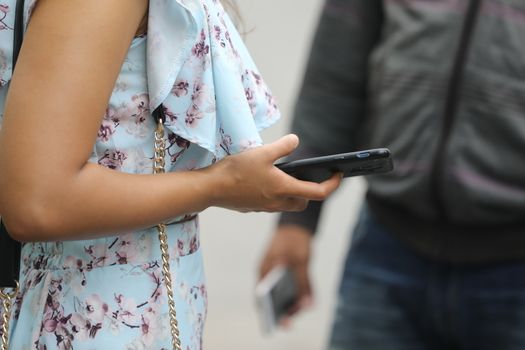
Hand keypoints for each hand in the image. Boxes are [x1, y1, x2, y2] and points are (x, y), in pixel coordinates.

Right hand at [208, 134, 341, 212]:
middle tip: (310, 177)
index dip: (332, 184)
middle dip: (310, 192)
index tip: (338, 175)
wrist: (211, 189)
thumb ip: (283, 146)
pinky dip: (275, 194)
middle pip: (303, 202)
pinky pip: (271, 203)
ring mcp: (264, 207)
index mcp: (284, 189)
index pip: (318, 192)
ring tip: (286, 176)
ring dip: (292, 194)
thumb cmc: (236, 170)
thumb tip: (296, 140)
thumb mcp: (262, 152)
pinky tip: (264, 181)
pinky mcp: (253, 208)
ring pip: (287, 204)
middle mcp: (277, 202)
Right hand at [259, 224, 313, 324]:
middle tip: (292, 320)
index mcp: (264, 271)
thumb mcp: (300, 260)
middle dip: (285, 310)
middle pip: (274, 300)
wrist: (297, 225)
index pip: (261, 297)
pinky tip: (311, 299)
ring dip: (297, 302)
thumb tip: (306, 304)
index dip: (267, 312)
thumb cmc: (293, 240)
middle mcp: (269, 276)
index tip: (277, 321)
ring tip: (308, 304)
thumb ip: (303, 282)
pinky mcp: (290, 276)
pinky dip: (303, 295)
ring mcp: (280, 277)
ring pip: (287, 296)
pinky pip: (297, 290)